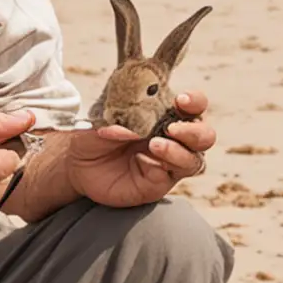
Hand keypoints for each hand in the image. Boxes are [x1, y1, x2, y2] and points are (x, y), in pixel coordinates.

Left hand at [25, 91, 213, 214]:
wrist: (77, 164)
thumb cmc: (94, 135)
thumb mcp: (101, 120)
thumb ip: (118, 120)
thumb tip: (133, 129)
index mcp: (166, 114)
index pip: (194, 105)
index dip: (194, 101)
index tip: (181, 100)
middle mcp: (174, 138)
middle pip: (204, 135)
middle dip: (194, 131)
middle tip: (172, 128)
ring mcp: (168, 162)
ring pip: (195, 159)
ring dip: (180, 151)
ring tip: (156, 145)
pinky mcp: (158, 182)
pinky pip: (171, 176)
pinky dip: (161, 167)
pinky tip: (143, 161)